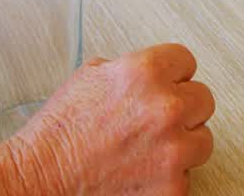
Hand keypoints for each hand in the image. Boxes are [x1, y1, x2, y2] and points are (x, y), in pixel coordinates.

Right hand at [5, 44, 214, 195]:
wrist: (40, 178)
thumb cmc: (59, 133)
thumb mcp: (90, 78)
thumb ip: (129, 70)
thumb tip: (151, 75)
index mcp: (144, 73)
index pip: (186, 61)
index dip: (173, 74)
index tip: (169, 83)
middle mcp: (164, 109)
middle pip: (203, 99)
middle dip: (182, 108)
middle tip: (158, 119)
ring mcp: (172, 150)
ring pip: (202, 140)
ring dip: (182, 143)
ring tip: (149, 148)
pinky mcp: (172, 187)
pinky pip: (187, 175)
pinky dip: (168, 176)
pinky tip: (141, 171)